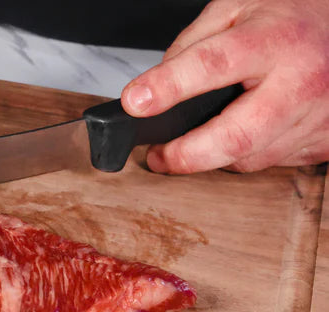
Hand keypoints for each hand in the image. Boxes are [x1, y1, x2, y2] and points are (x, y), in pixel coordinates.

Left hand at [121, 0, 328, 173]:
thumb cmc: (292, 14)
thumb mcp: (237, 7)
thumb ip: (192, 45)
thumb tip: (156, 88)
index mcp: (274, 39)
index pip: (211, 65)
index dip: (168, 87)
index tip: (136, 103)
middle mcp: (301, 81)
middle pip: (235, 136)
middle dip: (186, 155)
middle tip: (157, 157)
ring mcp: (317, 116)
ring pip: (250, 158)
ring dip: (215, 156)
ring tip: (198, 141)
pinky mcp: (325, 141)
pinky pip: (274, 162)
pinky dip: (248, 154)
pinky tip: (245, 132)